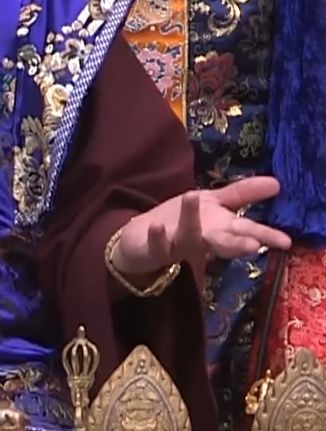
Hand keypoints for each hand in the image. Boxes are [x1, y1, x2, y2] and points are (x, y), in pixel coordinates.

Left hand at [112, 176, 291, 277]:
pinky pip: (157, 243)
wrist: (143, 243)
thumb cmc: (185, 222)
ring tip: (193, 195)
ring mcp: (178, 244)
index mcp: (219, 228)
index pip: (246, 229)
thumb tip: (277, 182)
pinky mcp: (154, 248)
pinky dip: (158, 236)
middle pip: (223, 240)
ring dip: (191, 220)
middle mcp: (203, 239)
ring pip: (189, 235)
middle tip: (253, 243)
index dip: (265, 235)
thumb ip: (242, 194)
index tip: (287, 242)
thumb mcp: (214, 204)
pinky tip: (157, 226)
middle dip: (238, 243)